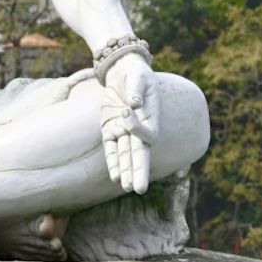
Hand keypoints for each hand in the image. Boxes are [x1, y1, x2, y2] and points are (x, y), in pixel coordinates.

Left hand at [98, 52, 159, 194]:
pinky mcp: (109, 127)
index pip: (148, 134)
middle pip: (141, 153)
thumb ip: (137, 87)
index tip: (126, 111)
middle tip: (139, 189)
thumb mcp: (137, 75)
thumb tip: (135, 103)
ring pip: (126, 155)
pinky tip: (114, 176)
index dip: (137, 129)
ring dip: (126, 170)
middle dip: (139, 171)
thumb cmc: (135, 73)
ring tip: (126, 187)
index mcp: (152, 117)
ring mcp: (123, 130)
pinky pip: (111, 148)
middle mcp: (139, 128)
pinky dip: (113, 161)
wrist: (123, 71)